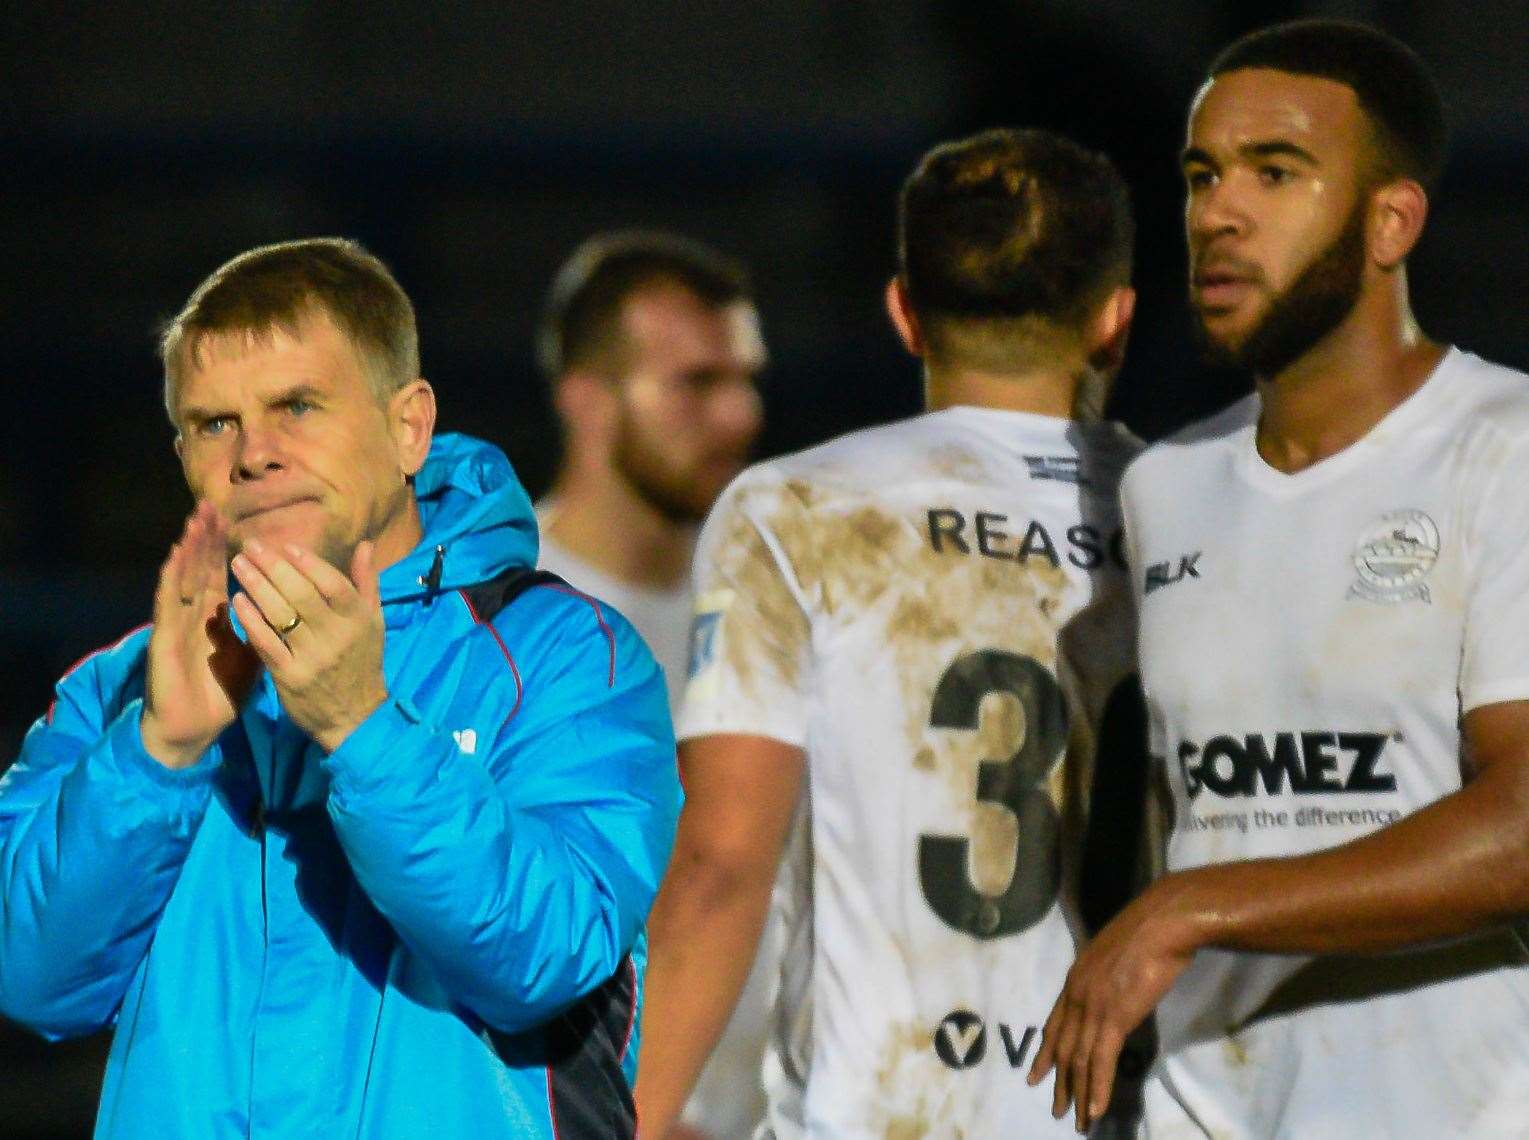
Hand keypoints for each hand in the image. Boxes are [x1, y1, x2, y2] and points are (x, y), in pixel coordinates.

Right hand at [141, 502, 260, 768]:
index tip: (233, 518)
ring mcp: (178, 624)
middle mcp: (194, 615)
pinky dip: (171, 579)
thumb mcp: (254, 654)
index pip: (221, 574)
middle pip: (200, 569)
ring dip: (188, 549)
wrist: (194, 727)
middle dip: (205, 538)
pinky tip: (174, 557)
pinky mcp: (164, 639)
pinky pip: (168, 605)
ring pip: (182, 579)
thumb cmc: (221, 691)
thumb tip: (295, 606)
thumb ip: (269, 627)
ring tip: (194, 520)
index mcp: (215, 616)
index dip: (226, 547)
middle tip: (210, 505)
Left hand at [230, 538, 387, 752]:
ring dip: (256, 586)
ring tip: (238, 565)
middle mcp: (336, 636)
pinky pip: (266, 642)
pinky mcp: (289, 676)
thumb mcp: (373, 623)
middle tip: (250, 546)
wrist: (355, 717)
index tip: (286, 547)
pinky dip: (250, 620)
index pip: (333, 584)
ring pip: (280, 614)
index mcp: (358, 620)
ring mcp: (312, 657)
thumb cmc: (363, 663)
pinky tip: (237, 601)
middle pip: (301, 594)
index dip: (309, 563)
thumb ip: (367, 583)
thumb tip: (364, 544)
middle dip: (273, 567)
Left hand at [1027, 882, 1200, 1132]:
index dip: (1046, 1052)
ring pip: (1079, 1060)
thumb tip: (1113, 987)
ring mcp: (1093, 1007)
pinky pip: (1101, 1061)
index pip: (1055, 1024)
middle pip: (1063, 1047)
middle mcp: (1077, 995)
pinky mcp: (1115, 1018)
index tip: (1037, 1075)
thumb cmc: (1146, 932)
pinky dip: (1098, 1089)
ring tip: (1078, 1121)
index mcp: (1076, 979)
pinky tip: (1096, 1110)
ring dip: (1078, 1094)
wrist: (1162, 923)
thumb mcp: (1114, 954)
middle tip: (1057, 1109)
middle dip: (1060, 1081)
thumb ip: (1107, 975)